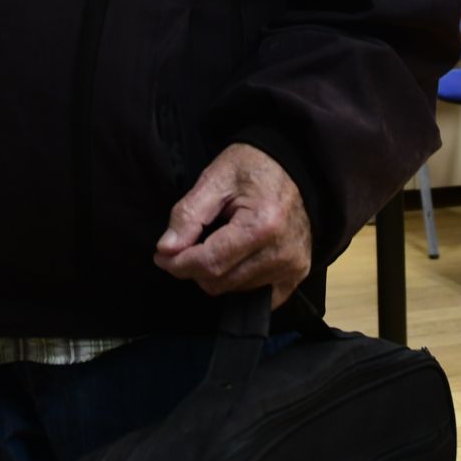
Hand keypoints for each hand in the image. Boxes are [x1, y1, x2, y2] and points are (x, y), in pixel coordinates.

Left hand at [154, 142, 311, 307]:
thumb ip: (188, 215)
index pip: (210, 263)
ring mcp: (293, 266)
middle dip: (193, 269)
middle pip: (222, 282)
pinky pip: (261, 296)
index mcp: (262, 226)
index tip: (161, 256)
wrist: (294, 164)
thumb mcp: (214, 178)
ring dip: (216, 274)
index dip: (178, 264)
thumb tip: (166, 249)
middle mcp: (281, 253)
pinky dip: (240, 283)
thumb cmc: (253, 165)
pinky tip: (233, 260)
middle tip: (182, 248)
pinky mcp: (299, 273)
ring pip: (237, 290)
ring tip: (212, 245)